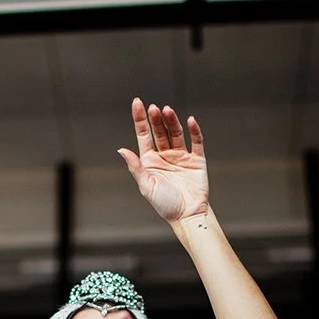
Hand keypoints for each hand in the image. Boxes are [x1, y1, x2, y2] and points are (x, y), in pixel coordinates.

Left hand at [117, 97, 208, 222]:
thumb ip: (136, 167)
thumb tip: (121, 150)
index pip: (143, 135)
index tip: (137, 102)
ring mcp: (181, 156)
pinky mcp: (196, 159)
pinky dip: (194, 130)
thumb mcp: (146, 186)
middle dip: (156, 119)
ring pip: (176, 133)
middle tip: (154, 108)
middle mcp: (164, 155)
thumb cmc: (165, 205)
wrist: (187, 215)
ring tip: (167, 110)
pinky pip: (196, 141)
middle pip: (159, 131)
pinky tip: (190, 121)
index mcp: (150, 160)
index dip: (140, 118)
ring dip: (172, 121)